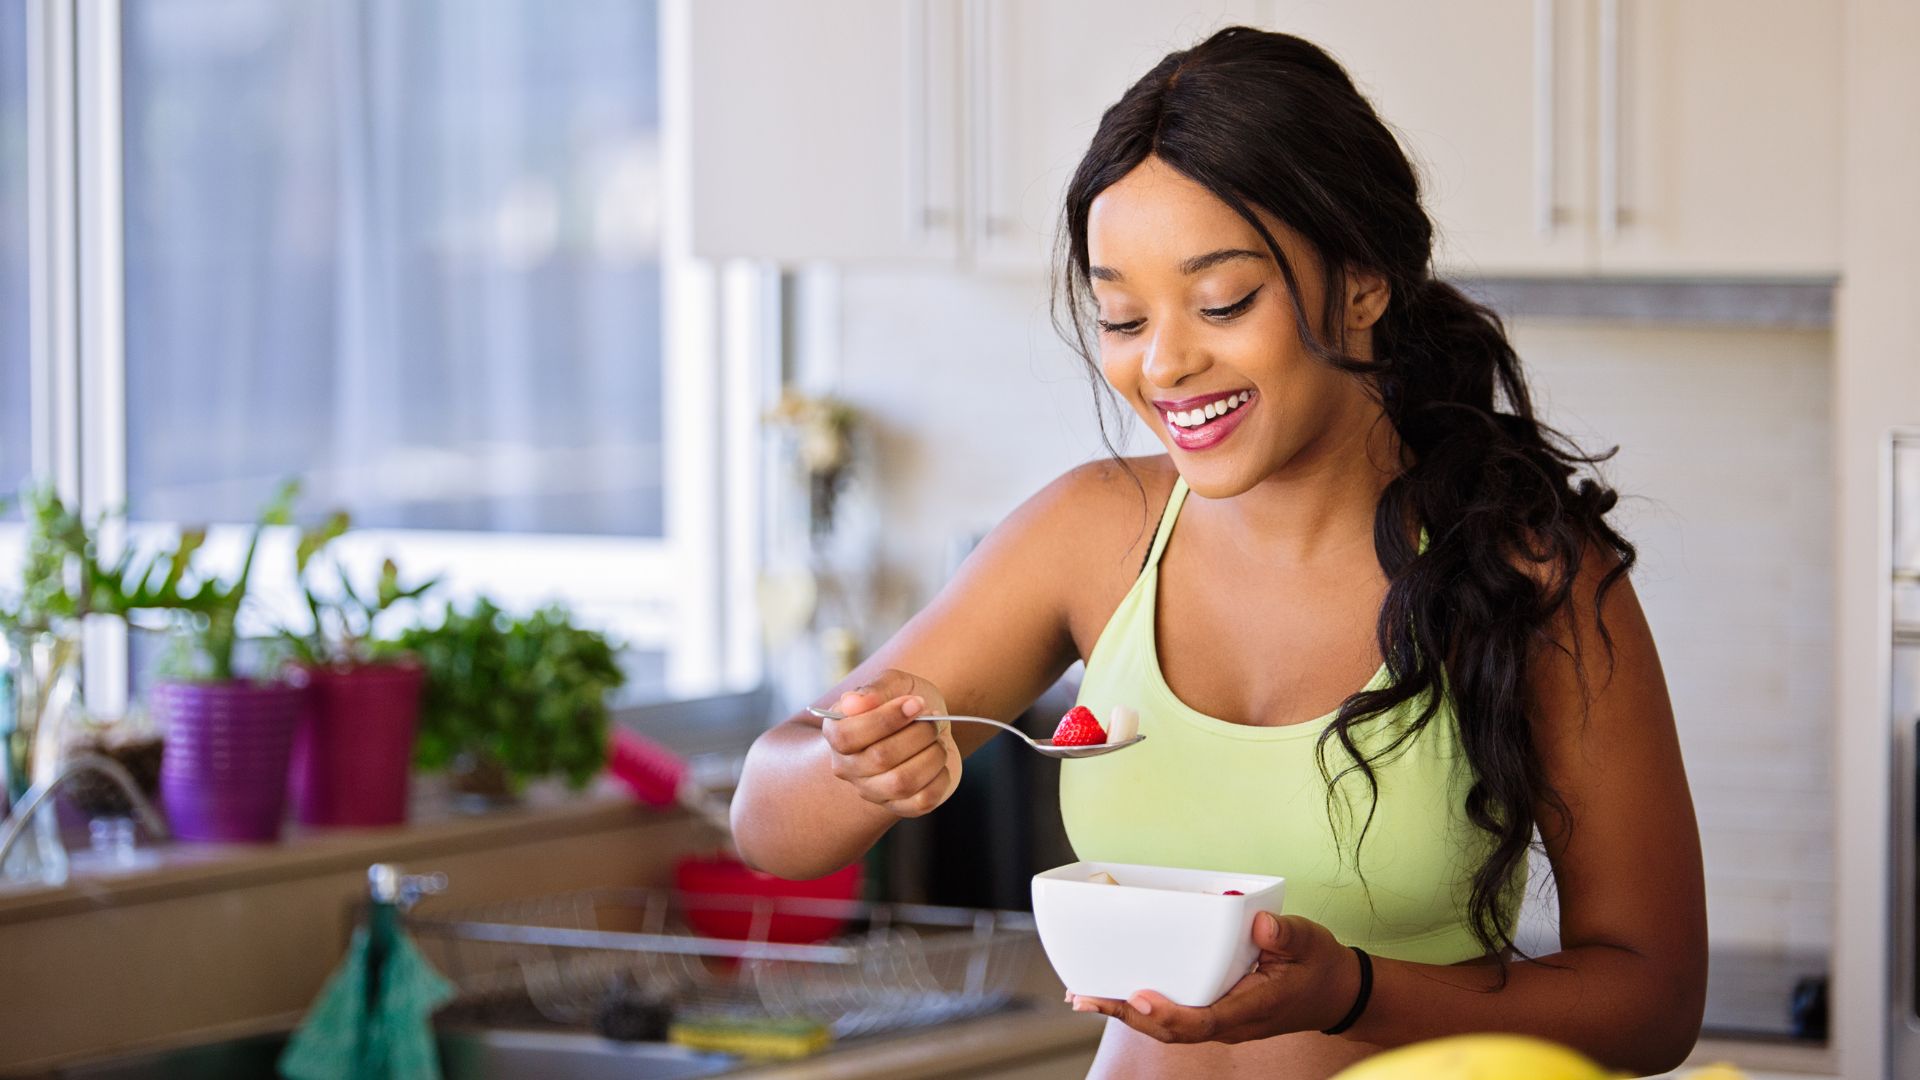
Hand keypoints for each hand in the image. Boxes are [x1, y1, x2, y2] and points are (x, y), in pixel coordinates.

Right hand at [818, 668, 961, 818]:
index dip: (885, 720)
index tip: (916, 703)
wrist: (929, 723)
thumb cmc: (904, 702)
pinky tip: (939, 762)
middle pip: (880, 758)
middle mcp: (847, 767)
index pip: (847, 736)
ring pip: (902, 782)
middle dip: (918, 734)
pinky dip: (941, 777)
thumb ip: (874, 690)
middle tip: (933, 719)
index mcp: (836, 732)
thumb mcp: (893, 684)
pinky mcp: (901, 806)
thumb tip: (853, 702)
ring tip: (937, 740)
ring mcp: (872, 791)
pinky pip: (923, 801)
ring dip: (931, 755)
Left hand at [1067, 912, 1361, 1043]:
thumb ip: (1285, 935)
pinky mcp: (1215, 1011)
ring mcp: (1220, 1020)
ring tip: (1085, 997)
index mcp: (1251, 1009)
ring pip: (1167, 1027)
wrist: (1335, 993)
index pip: (1202, 1021)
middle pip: (1171, 1030)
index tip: (1138, 998)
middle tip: (1085, 997)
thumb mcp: (1310, 943)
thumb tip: (1260, 925)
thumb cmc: (1319, 967)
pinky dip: (1143, 1008)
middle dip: (1126, 1015)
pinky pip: (1174, 1015)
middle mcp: (1229, 1022)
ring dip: (1127, 1013)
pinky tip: (1117, 992)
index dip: (1167, 1014)